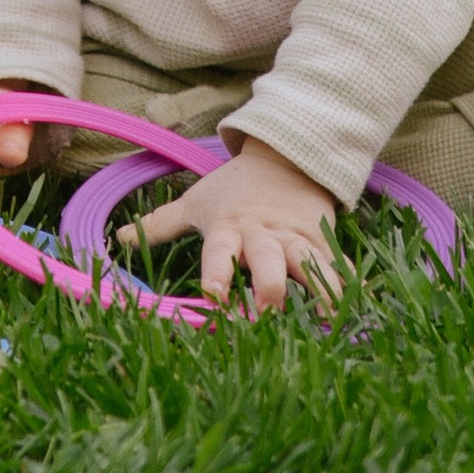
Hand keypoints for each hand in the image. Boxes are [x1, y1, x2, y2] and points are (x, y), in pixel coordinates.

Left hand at [131, 135, 338, 314]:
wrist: (284, 157)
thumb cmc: (232, 189)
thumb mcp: (195, 203)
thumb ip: (159, 225)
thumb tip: (115, 239)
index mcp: (229, 229)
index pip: (219, 253)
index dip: (217, 274)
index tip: (214, 297)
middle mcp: (263, 235)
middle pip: (268, 260)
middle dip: (269, 285)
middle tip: (269, 310)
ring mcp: (295, 238)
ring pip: (309, 262)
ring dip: (317, 288)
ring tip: (327, 315)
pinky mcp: (321, 240)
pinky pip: (337, 263)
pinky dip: (346, 284)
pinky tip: (358, 305)